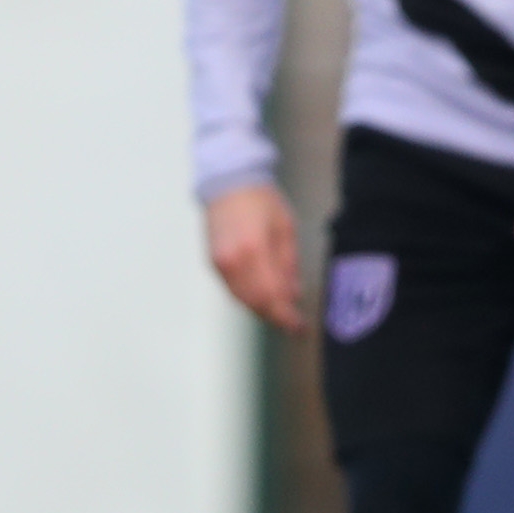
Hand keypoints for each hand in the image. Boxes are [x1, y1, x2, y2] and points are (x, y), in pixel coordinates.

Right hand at [205, 182, 307, 331]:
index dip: (286, 317)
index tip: (300, 329)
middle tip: (295, 326)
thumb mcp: (286, 229)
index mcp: (254, 250)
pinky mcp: (213, 263)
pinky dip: (250, 299)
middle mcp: (232, 260)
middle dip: (277, 317)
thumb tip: (294, 296)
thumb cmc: (262, 201)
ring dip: (263, 310)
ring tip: (284, 316)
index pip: (272, 295)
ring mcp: (219, 263)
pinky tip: (265, 300)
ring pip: (243, 299)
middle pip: (256, 302)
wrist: (228, 183)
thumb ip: (289, 265)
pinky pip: (233, 290)